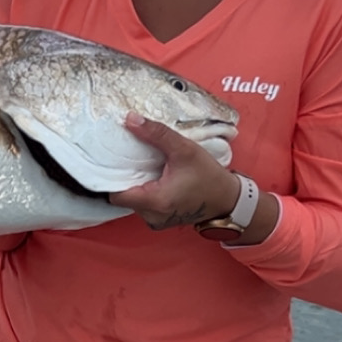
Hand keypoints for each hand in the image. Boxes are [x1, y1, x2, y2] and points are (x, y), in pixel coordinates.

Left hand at [109, 114, 238, 230]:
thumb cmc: (209, 177)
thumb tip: (130, 120)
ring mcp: (156, 221)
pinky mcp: (162, 221)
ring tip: (146, 167)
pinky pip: (145, 206)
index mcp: (155, 202)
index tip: (116, 160)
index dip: (112, 177)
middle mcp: (151, 217)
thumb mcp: (184, 149)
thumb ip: (156, 133)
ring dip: (138, 184)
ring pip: (134, 201)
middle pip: (124, 197)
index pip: (115, 194)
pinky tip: (156, 177)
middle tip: (133, 159)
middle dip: (127, 177)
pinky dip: (147, 192)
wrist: (228, 199)